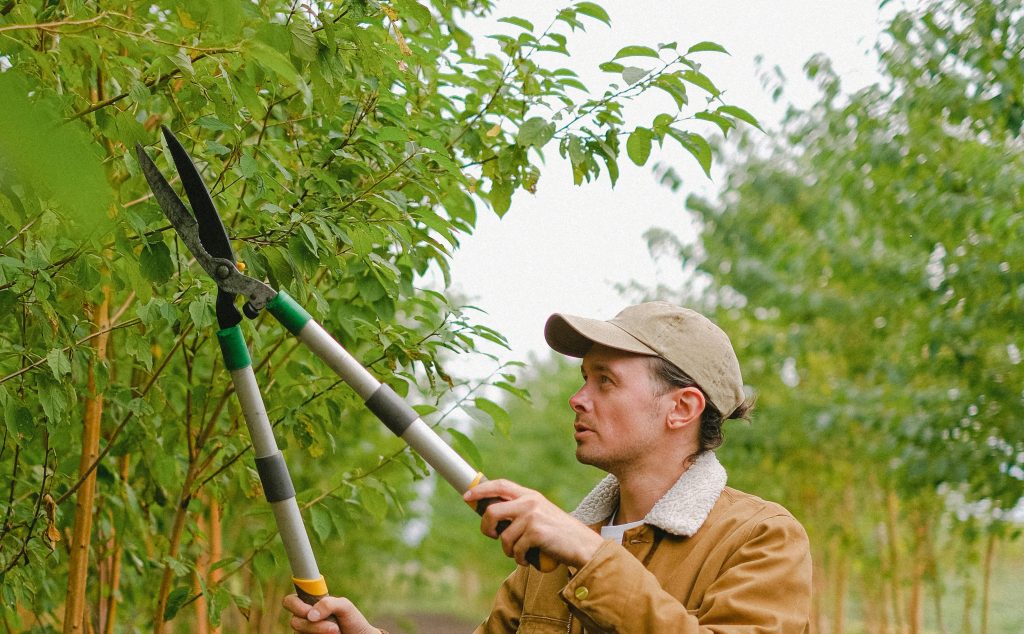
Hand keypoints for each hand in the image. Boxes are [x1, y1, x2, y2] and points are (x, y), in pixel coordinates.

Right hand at [282, 594, 378, 633]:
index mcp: (310, 604)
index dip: (295, 605)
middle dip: (314, 625)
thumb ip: (328, 603)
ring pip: (299, 633)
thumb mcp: (345, 606)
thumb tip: (311, 615)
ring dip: (319, 632)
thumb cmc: (352, 620)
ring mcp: (305, 632)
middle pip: (294, 621)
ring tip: (336, 632)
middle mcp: (305, 619)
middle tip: (334, 627)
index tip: (309, 611)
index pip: (290, 601)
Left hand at [464, 479, 604, 568]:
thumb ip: (520, 510)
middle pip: (492, 511)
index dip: (480, 490)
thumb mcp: (540, 513)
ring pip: (503, 537)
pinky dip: (519, 559)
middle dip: (486, 528)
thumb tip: (490, 516)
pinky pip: (515, 550)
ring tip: (519, 553)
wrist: (583, 545)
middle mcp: (530, 502)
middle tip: (492, 536)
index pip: (499, 485)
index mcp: (530, 495)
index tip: (467, 497)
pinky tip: (527, 559)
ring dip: (508, 550)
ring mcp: (533, 516)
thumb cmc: (558, 534)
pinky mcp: (536, 533)